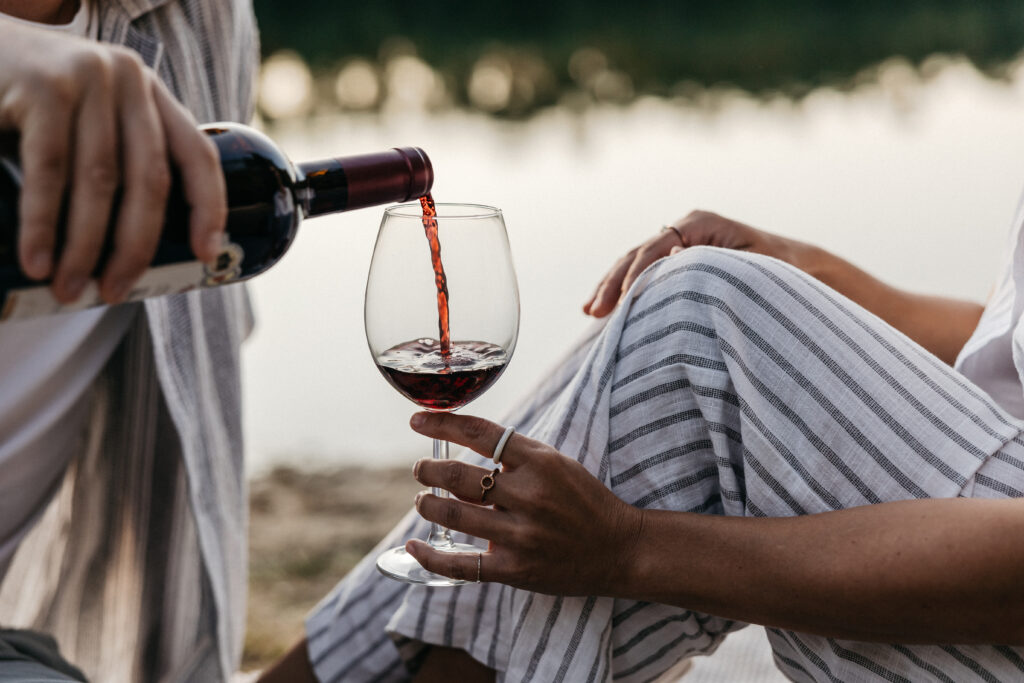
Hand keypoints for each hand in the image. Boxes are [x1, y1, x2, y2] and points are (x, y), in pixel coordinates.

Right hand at [0, 20, 225, 303]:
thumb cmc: (29, 103)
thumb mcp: (86, 122)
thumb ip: (116, 159)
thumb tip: (134, 255)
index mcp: (150, 94)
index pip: (197, 155)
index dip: (209, 208)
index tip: (205, 256)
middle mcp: (128, 80)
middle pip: (149, 179)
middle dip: (134, 247)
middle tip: (113, 293)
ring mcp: (88, 78)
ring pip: (100, 181)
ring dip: (85, 247)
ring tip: (68, 290)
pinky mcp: (43, 87)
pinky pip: (50, 170)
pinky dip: (43, 224)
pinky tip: (38, 262)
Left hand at [405, 412, 642, 595]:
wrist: (620, 548)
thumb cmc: (584, 501)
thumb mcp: (557, 463)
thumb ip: (516, 453)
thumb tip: (466, 439)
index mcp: (539, 462)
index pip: (479, 434)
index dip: (442, 424)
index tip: (417, 422)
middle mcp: (528, 495)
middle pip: (459, 476)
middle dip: (428, 470)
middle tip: (420, 469)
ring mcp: (521, 534)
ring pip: (454, 515)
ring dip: (428, 504)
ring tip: (422, 500)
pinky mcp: (515, 569)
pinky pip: (461, 565)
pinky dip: (430, 556)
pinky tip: (414, 546)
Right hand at [583, 210, 795, 316]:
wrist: (798, 267)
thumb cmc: (781, 269)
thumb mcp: (755, 268)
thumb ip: (718, 268)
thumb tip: (676, 270)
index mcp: (701, 223)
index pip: (657, 246)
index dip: (637, 273)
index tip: (622, 300)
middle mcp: (684, 228)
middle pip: (637, 254)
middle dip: (612, 283)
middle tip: (593, 311)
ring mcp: (678, 243)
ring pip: (633, 264)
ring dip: (610, 288)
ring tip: (589, 312)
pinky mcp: (676, 261)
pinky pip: (642, 275)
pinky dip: (623, 291)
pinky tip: (603, 311)